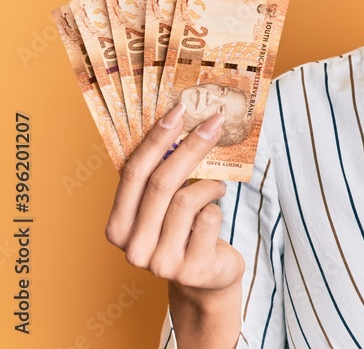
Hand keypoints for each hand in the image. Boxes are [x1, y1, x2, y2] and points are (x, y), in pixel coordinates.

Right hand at [105, 103, 244, 293]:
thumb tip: (179, 122)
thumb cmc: (183, 233)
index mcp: (118, 227)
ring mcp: (160, 262)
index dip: (156, 139)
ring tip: (218, 186)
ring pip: (186, 201)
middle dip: (190, 147)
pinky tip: (217, 211)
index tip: (178, 111)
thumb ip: (159, 179)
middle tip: (214, 122)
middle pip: (161, 184)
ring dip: (209, 185)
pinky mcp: (191, 269)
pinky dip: (218, 207)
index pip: (133, 173)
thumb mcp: (163, 208)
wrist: (206, 279)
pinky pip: (209, 219)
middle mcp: (133, 248)